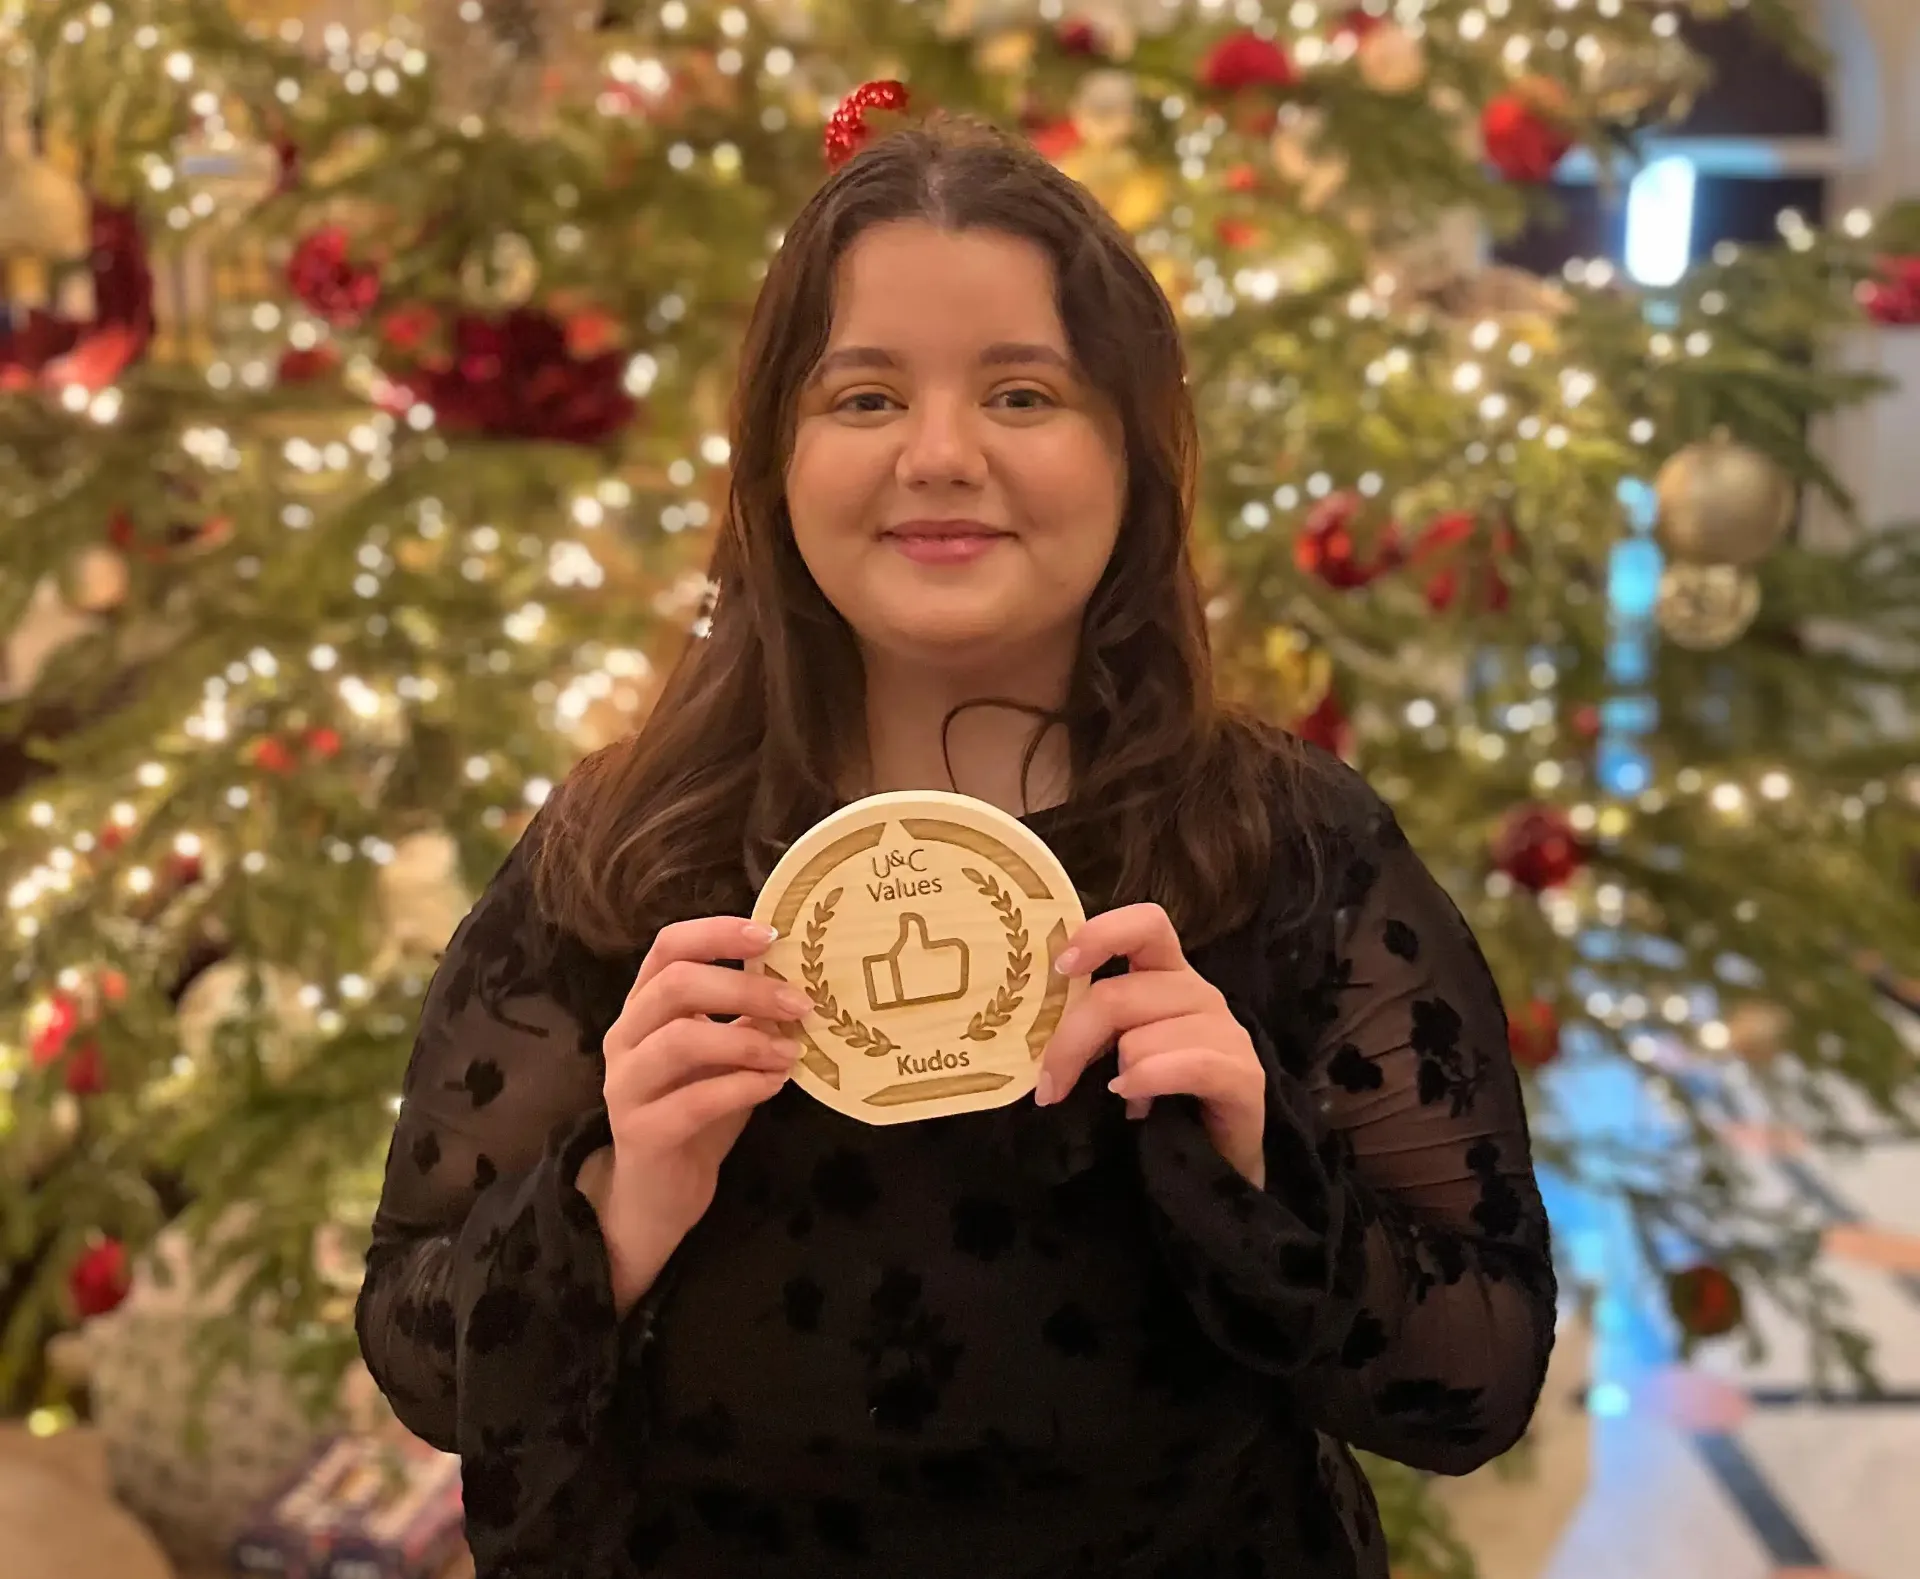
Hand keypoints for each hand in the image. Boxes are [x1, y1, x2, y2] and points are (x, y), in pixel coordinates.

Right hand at [592, 917, 805, 1309]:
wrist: (660, 1193)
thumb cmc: (697, 1111)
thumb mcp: (727, 1055)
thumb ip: (749, 1018)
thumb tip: (799, 979)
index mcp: (644, 1006)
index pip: (667, 947)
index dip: (716, 932)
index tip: (771, 934)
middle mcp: (624, 1036)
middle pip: (675, 985)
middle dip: (744, 987)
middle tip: (800, 1002)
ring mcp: (624, 1084)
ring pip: (679, 1039)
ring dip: (747, 1040)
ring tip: (790, 1051)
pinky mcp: (639, 1131)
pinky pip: (692, 1100)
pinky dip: (741, 1087)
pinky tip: (774, 1085)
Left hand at [1035, 904, 1267, 1188]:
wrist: (1213, 1168)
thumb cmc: (1155, 1103)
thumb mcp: (1113, 1052)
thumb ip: (1088, 1026)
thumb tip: (1031, 1024)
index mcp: (1165, 976)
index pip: (1145, 924)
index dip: (1101, 934)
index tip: (1061, 967)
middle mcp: (1197, 993)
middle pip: (1119, 994)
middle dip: (1072, 1042)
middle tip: (1049, 1086)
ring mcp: (1226, 1031)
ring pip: (1143, 1036)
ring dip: (1117, 1071)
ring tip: (1119, 1097)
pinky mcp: (1244, 1074)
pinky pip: (1191, 1064)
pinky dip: (1152, 1081)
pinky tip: (1136, 1102)